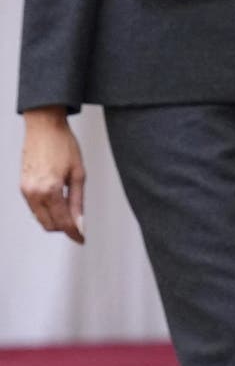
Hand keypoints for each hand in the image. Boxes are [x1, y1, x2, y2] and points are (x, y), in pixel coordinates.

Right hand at [19, 107, 85, 243]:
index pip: (63, 222)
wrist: (44, 127)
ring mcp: (25, 190)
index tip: (82, 239)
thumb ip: (78, 201)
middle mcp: (34, 193)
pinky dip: (46, 211)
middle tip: (78, 224)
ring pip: (40, 218)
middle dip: (64, 228)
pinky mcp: (22, 187)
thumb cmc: (63, 145)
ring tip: (70, 212)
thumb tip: (80, 222)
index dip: (74, 233)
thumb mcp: (79, 173)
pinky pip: (34, 208)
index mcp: (50, 190)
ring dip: (54, 220)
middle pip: (49, 225)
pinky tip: (58, 203)